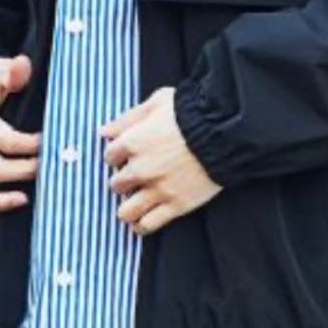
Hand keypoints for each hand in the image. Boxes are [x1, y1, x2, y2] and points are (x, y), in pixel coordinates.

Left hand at [99, 86, 222, 235]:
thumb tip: (104, 131)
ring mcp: (157, 190)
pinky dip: (141, 225)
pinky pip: (148, 225)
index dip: (118, 155)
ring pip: (126, 211)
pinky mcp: (176, 206)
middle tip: (137, 176)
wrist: (224, 133)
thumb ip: (128, 118)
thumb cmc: (190, 112)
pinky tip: (143, 219)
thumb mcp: (157, 102)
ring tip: (137, 200)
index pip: (109, 156)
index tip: (128, 155)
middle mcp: (140, 169)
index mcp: (132, 142)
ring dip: (129, 206)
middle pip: (116, 185)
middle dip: (124, 180)